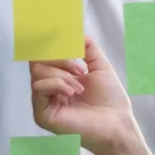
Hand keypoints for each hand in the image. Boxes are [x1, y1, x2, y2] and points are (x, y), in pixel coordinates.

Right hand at [30, 37, 135, 154]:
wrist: (117, 123)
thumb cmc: (111, 99)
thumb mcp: (99, 66)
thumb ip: (86, 47)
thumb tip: (74, 32)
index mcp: (60, 78)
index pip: (43, 56)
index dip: (45, 43)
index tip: (53, 31)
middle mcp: (49, 90)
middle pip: (37, 60)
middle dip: (59, 58)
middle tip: (80, 68)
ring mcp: (44, 102)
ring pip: (37, 71)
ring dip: (62, 73)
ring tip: (80, 85)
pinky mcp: (42, 115)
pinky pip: (38, 88)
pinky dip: (57, 83)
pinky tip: (73, 91)